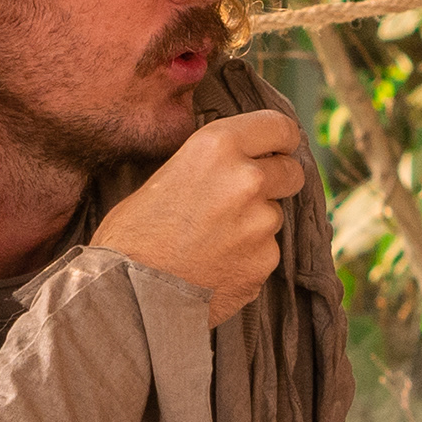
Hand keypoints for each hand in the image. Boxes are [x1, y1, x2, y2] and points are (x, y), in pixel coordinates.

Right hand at [93, 109, 308, 329]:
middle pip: (291, 171)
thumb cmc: (133, 234)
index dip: (283, 138)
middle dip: (277, 181)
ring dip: (255, 224)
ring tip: (214, 241)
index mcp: (217, 146)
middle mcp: (246, 179)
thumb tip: (236, 164)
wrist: (130, 294)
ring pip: (274, 216)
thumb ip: (209, 165)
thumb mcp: (164, 175)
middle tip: (248, 197)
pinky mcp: (265, 260)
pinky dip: (248, 257)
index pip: (278, 127)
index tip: (282, 147)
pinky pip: (265, 251)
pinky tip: (216, 265)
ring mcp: (261, 222)